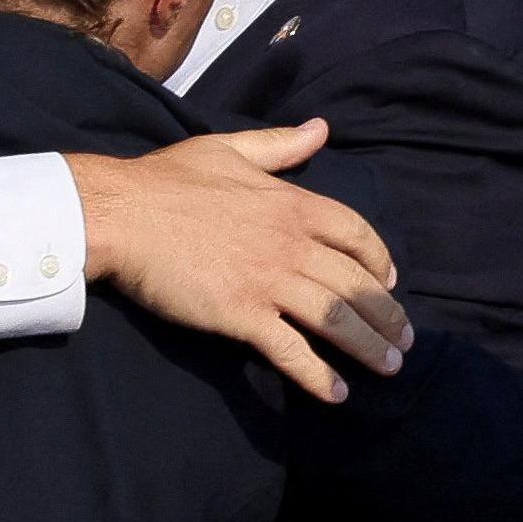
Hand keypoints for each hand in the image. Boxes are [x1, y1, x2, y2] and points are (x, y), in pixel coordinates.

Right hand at [66, 120, 409, 402]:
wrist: (119, 213)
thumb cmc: (166, 180)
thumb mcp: (228, 149)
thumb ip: (280, 145)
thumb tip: (321, 128)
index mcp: (292, 204)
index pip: (357, 234)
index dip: (379, 261)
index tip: (389, 282)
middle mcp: (291, 244)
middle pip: (357, 284)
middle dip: (387, 316)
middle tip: (403, 340)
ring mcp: (268, 281)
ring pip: (336, 319)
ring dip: (368, 347)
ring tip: (388, 368)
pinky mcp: (241, 314)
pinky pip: (291, 350)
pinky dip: (317, 375)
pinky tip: (336, 393)